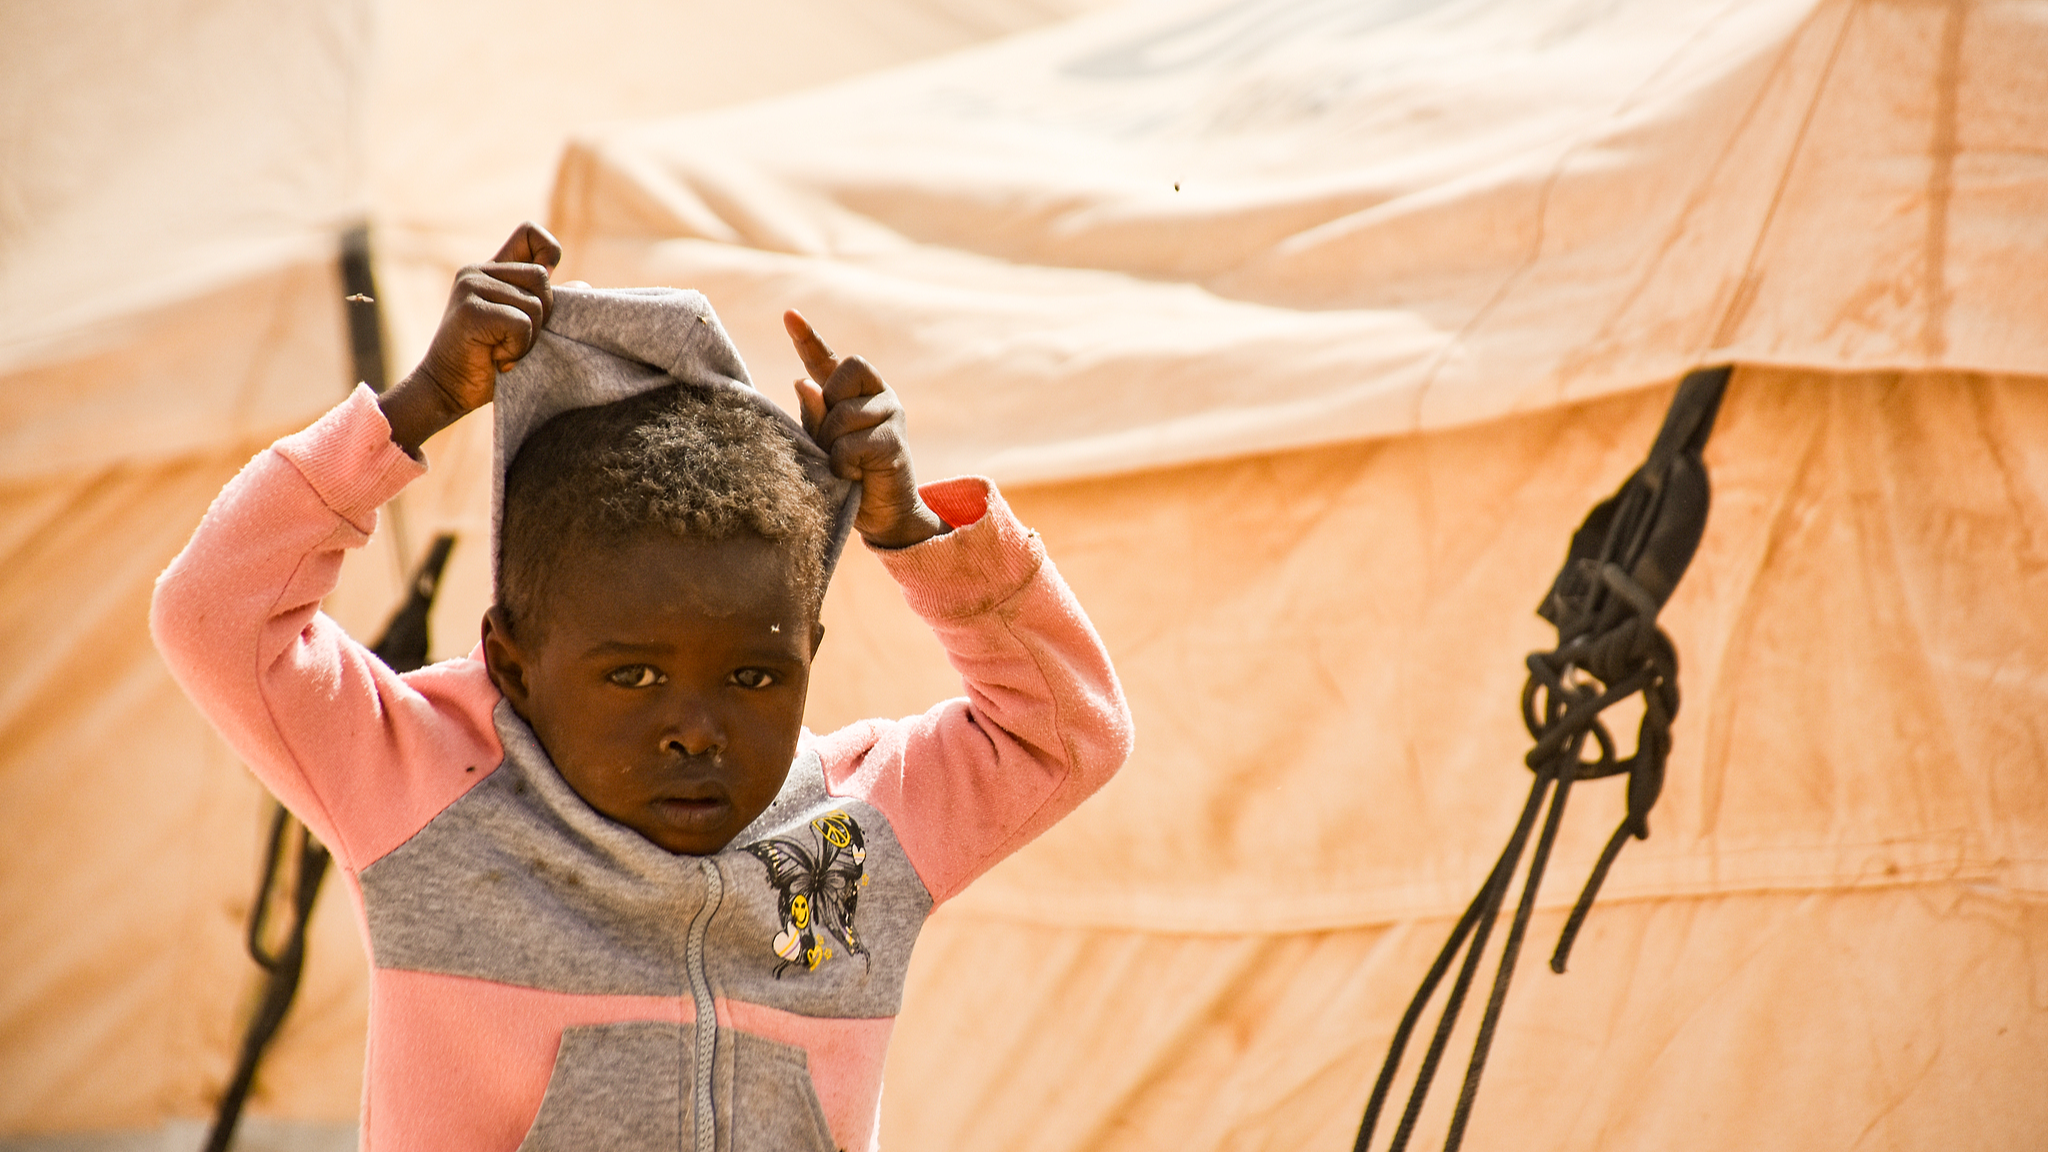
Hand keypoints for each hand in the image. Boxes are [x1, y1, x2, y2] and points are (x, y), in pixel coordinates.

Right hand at [379, 222, 560, 454]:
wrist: (447, 389)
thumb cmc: (488, 361)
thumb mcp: (524, 327)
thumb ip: (544, 303)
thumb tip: (585, 286)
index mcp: (492, 270)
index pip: (529, 233)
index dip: (549, 251)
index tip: (548, 280)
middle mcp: (479, 272)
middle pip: (542, 278)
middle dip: (543, 315)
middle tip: (516, 339)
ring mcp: (472, 287)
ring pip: (535, 305)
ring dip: (528, 339)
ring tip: (502, 350)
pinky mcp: (471, 309)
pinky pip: (521, 324)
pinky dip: (517, 349)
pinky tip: (496, 358)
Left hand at [784, 310, 947, 548]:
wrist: (884, 514)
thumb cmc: (848, 475)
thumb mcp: (821, 443)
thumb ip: (812, 414)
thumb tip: (802, 381)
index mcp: (853, 393)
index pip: (827, 360)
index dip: (808, 338)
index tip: (788, 316)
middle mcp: (876, 395)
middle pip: (843, 373)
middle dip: (829, 406)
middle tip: (833, 440)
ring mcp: (890, 415)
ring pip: (843, 415)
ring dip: (833, 445)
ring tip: (844, 465)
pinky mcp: (895, 441)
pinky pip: (853, 444)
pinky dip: (844, 464)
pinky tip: (855, 475)